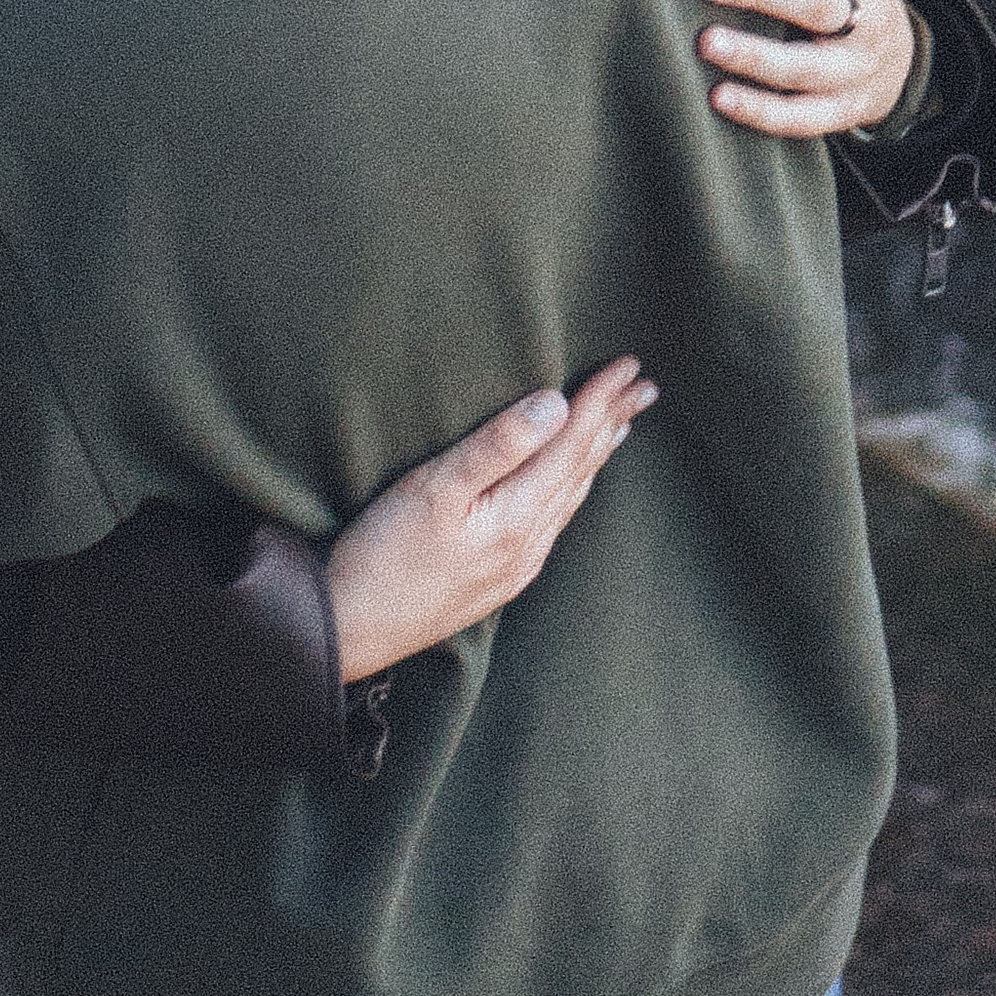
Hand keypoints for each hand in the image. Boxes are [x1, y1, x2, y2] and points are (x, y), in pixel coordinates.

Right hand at [324, 357, 655, 682]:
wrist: (350, 631)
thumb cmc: (382, 555)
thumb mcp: (433, 489)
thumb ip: (496, 446)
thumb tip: (556, 405)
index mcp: (517, 518)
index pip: (573, 445)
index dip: (600, 400)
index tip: (629, 364)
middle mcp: (528, 545)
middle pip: (581, 470)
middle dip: (612, 423)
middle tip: (645, 386)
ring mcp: (515, 566)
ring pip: (571, 498)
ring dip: (596, 456)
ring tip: (619, 426)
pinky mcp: (498, 579)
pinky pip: (552, 522)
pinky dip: (570, 488)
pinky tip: (568, 483)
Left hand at [701, 0, 916, 137]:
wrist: (896, 59)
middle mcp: (867, 19)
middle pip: (819, 8)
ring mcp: (853, 70)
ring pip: (807, 69)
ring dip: (757, 57)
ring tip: (705, 41)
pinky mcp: (838, 111)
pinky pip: (801, 118)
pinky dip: (762, 112)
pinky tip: (716, 97)